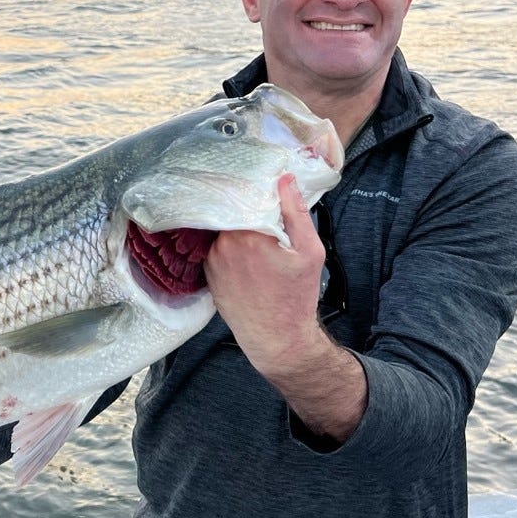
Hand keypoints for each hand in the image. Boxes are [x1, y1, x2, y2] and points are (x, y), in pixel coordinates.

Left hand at [205, 175, 326, 365]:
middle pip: (230, 210)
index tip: (263, 182)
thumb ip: (296, 212)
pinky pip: (215, 245)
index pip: (243, 194)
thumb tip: (284, 179)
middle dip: (244, 205)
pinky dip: (226, 242)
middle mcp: (223, 244)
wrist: (276, 338)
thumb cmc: (296, 297)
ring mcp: (211, 259)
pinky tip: (241, 249)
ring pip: (222, 227)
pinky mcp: (207, 272)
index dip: (253, 187)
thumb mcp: (309, 252)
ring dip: (234, 224)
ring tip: (253, 229)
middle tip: (260, 205)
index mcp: (248, 235)